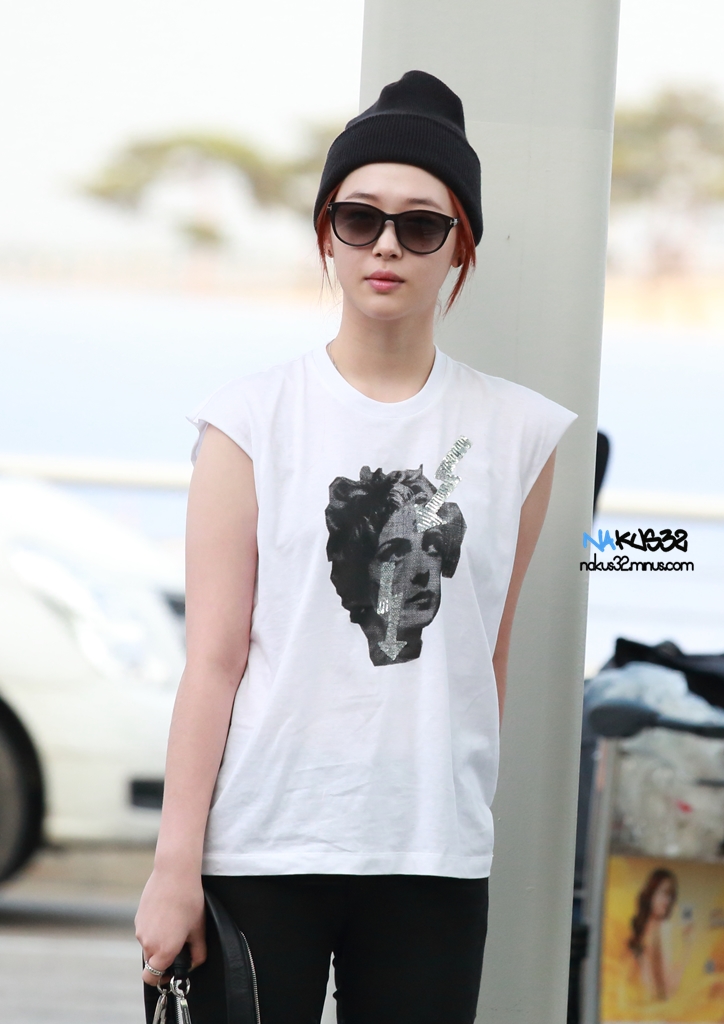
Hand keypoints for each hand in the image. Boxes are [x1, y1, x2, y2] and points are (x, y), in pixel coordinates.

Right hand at [135, 867, 205, 984]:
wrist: (174, 873)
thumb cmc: (189, 900)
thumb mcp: (199, 929)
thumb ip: (198, 953)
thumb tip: (194, 963)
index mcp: (163, 951)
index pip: (152, 978)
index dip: (162, 978)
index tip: (172, 970)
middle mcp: (148, 943)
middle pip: (152, 962)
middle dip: (163, 958)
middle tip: (179, 942)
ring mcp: (140, 930)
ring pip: (148, 945)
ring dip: (158, 941)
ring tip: (175, 922)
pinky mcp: (138, 917)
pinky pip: (145, 931)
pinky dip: (154, 928)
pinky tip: (167, 913)